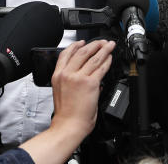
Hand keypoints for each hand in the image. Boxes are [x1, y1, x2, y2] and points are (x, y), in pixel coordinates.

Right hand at [17, 40, 115, 163]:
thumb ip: (69, 79)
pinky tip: (110, 58)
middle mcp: (67, 74)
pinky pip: (101, 68)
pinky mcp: (90, 83)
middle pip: (82, 52)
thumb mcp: (60, 91)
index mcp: (58, 75)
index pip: (66, 53)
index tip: (82, 42)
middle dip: (94, 44)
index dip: (76, 45)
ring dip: (104, 49)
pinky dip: (107, 61)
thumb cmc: (65, 114)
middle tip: (101, 42)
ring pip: (94, 58)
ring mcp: (79, 77)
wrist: (68, 126)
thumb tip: (84, 74)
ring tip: (109, 46)